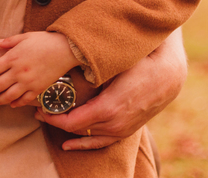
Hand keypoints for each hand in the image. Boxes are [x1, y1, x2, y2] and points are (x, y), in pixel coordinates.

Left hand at [0, 31, 76, 107]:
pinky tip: (11, 104)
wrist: (65, 49)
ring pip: (8, 96)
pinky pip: (24, 100)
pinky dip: (16, 103)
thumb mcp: (25, 36)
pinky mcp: (38, 88)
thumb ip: (10, 41)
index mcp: (13, 58)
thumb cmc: (45, 40)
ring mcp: (28, 82)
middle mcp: (18, 72)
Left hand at [35, 30, 186, 150]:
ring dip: (66, 129)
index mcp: (109, 107)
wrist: (168, 76)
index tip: (40, 108)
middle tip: (40, 109)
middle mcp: (114, 123)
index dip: (53, 116)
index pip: (72, 120)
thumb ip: (93, 68)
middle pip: (76, 128)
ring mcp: (121, 129)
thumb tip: (68, 61)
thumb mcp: (115, 64)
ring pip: (86, 135)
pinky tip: (68, 145)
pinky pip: (101, 143)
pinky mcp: (125, 131)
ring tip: (50, 119)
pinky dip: (83, 145)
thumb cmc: (140, 64)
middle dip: (55, 119)